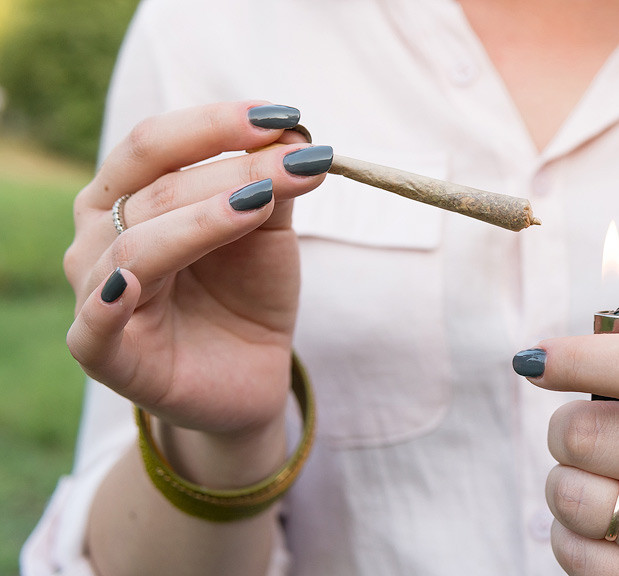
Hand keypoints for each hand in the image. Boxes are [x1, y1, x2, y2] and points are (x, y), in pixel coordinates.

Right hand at [64, 101, 331, 437]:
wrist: (250, 373)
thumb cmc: (246, 293)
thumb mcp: (266, 231)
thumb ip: (272, 184)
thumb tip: (293, 133)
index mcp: (126, 196)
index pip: (156, 144)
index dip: (215, 124)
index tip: (283, 116)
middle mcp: (98, 237)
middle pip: (154, 190)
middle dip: (232, 171)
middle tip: (298, 162)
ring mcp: (96, 296)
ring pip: (138, 248)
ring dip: (202, 221)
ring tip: (259, 204)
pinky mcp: (107, 357)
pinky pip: (93, 329)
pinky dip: (105, 305)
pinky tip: (130, 284)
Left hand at [515, 288, 618, 574]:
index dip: (581, 358)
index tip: (532, 359)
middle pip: (588, 432)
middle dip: (566, 429)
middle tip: (591, 436)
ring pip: (571, 495)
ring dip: (566, 483)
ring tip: (605, 482)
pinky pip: (572, 548)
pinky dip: (571, 535)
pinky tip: (609, 528)